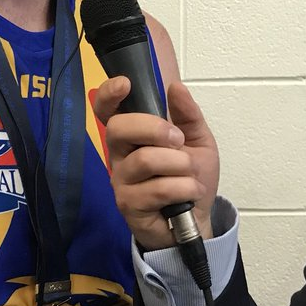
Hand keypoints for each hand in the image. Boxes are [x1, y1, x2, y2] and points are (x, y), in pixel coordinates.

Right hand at [94, 78, 219, 251]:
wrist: (197, 221)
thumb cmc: (190, 178)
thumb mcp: (199, 141)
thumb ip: (188, 115)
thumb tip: (176, 86)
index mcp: (133, 136)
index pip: (107, 111)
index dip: (108, 95)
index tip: (125, 84)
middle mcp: (120, 155)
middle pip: (119, 128)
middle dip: (154, 129)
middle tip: (179, 140)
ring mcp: (121, 181)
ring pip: (144, 160)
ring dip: (179, 165)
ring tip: (191, 175)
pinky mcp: (128, 205)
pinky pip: (157, 189)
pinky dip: (184, 188)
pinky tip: (190, 193)